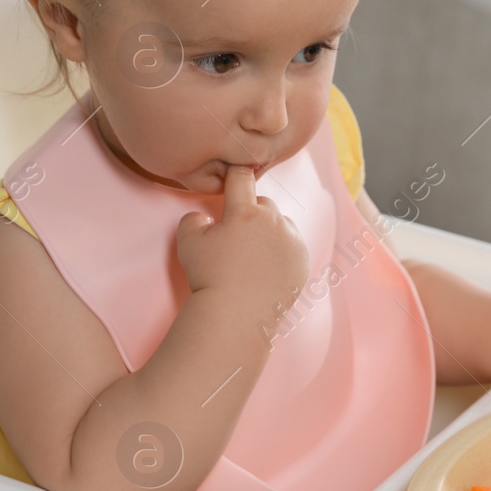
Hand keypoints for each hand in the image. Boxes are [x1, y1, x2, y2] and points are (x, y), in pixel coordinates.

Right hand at [175, 165, 309, 313]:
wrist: (237, 315)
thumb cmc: (209, 278)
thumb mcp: (187, 243)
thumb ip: (193, 218)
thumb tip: (204, 217)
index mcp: (246, 212)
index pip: (242, 178)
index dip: (234, 175)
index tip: (233, 177)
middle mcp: (274, 222)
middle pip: (263, 204)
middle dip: (250, 212)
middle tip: (237, 235)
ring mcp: (292, 242)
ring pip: (281, 224)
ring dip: (269, 231)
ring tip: (253, 254)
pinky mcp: (303, 261)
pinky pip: (293, 246)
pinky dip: (282, 251)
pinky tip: (266, 268)